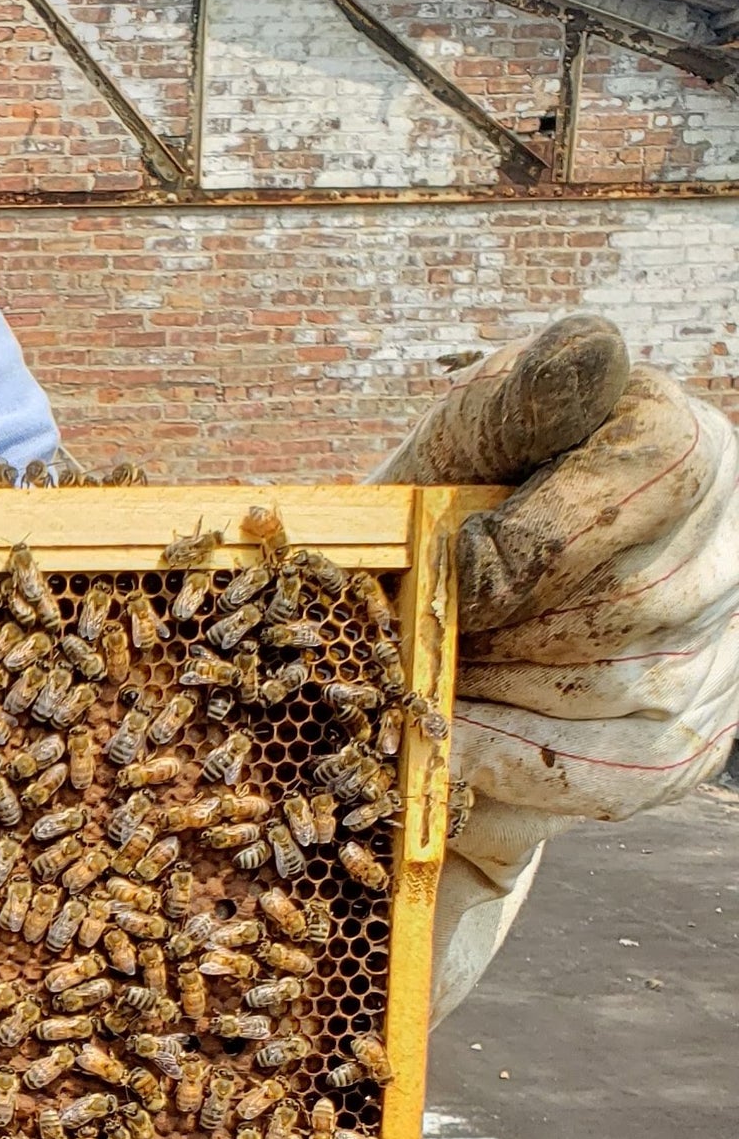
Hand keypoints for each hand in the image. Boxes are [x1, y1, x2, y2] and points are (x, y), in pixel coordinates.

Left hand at [377, 315, 738, 1013]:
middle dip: (500, 633)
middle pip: (620, 609)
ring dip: (490, 705)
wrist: (430, 619)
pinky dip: (499, 775)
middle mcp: (722, 563)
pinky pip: (593, 786)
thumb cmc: (448, 512)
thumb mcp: (468, 439)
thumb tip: (592, 352)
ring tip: (437, 682)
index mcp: (686, 459)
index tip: (459, 558)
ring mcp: (708, 667)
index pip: (652, 484)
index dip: (539, 535)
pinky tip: (450, 751)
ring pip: (607, 700)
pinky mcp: (673, 754)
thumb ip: (523, 398)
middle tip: (430, 631)